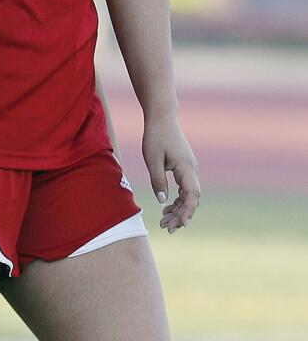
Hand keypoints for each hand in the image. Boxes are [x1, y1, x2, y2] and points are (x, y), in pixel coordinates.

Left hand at [142, 115, 199, 232]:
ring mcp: (190, 169)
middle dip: (181, 215)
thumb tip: (162, 201)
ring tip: (165, 222)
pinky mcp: (185, 168)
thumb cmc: (156, 136)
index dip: (187, 211)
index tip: (181, 224)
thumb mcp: (152, 158)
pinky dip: (178, 200)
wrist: (162, 117)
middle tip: (167, 228)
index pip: (192, 195)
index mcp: (187, 168)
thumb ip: (158, 179)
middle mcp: (193, 170)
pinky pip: (185, 189)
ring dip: (179, 209)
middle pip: (192, 199)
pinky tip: (167, 208)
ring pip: (189, 195)